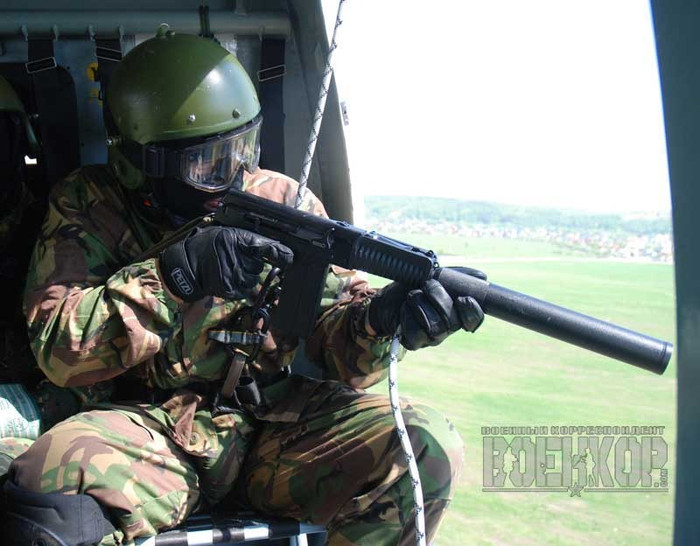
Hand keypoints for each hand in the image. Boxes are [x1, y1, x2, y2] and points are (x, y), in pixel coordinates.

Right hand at [159, 226, 292, 301]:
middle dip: (255, 265)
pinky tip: (230, 279)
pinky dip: (242, 287)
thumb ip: (248, 241)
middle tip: (240, 260)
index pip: (267, 247)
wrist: (187, 265)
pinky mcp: (231, 290)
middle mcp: (239, 258)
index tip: (290, 258)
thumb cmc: (206, 246)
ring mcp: (235, 276)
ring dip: (248, 277)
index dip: (280, 253)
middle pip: (261, 267)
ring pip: (254, 280)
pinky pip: (246, 291)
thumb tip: (275, 247)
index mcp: (238, 240)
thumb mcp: (227, 235)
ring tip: (233, 270)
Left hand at [368, 268, 485, 349]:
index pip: (474, 319)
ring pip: (434, 327)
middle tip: (426, 285)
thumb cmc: (413, 286)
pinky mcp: (414, 342)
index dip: (472, 312)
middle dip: (439, 298)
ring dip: (420, 303)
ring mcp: (431, 337)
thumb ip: (457, 275)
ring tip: (413, 294)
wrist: (387, 297)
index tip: (463, 299)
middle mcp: (447, 327)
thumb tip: (481, 277)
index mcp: (457, 311)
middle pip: (452, 322)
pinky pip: (415, 332)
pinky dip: (408, 314)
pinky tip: (404, 308)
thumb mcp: (434, 275)